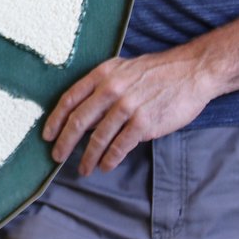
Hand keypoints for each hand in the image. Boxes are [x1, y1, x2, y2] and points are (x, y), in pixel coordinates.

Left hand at [42, 49, 216, 175]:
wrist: (191, 71)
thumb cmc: (156, 72)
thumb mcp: (123, 70)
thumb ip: (103, 87)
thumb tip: (83, 115)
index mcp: (103, 74)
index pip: (70, 99)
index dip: (55, 120)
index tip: (48, 136)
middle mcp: (111, 89)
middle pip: (78, 121)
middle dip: (65, 143)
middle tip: (57, 157)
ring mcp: (128, 106)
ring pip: (98, 138)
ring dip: (88, 157)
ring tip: (84, 168)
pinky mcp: (143, 123)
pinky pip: (119, 146)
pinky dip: (109, 159)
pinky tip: (106, 166)